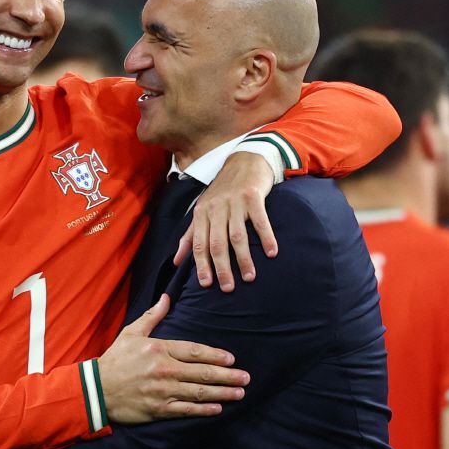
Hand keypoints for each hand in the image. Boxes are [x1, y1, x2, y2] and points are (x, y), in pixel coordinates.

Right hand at [97, 294, 248, 422]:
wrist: (96, 389)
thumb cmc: (115, 360)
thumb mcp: (132, 333)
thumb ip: (153, 316)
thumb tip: (167, 297)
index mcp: (159, 349)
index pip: (194, 351)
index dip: (215, 356)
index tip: (232, 359)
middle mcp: (164, 370)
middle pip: (202, 373)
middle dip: (227, 376)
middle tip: (246, 377)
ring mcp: (163, 391)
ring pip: (199, 392)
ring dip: (222, 393)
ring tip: (240, 392)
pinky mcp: (159, 409)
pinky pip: (186, 410)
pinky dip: (204, 410)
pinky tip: (218, 409)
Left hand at [174, 152, 277, 291]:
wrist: (244, 160)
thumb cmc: (223, 191)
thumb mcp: (203, 210)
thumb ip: (190, 236)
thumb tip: (176, 261)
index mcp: (202, 213)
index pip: (199, 243)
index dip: (201, 265)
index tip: (206, 285)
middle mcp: (216, 208)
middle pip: (217, 243)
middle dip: (222, 268)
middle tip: (228, 288)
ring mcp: (235, 202)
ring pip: (237, 235)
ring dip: (243, 258)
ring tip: (249, 277)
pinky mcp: (253, 196)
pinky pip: (260, 220)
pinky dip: (266, 237)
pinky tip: (272, 253)